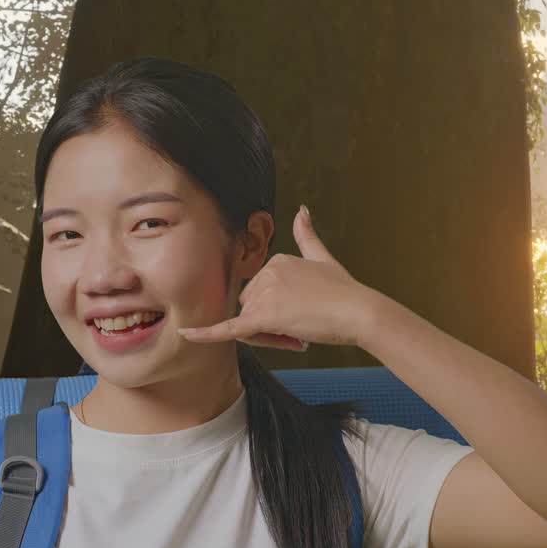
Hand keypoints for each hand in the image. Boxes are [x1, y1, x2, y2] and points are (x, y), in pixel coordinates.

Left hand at [177, 205, 372, 350]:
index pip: (261, 295)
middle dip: (268, 326)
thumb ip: (307, 236)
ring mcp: (265, 293)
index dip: (276, 313)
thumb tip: (302, 210)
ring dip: (268, 337)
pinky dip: (206, 333)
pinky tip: (187, 334)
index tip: (302, 320)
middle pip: (251, 309)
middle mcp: (267, 272)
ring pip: (249, 325)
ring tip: (299, 335)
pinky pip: (229, 328)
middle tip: (300, 331)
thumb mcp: (323, 258)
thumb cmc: (345, 292)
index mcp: (277, 260)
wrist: (360, 312)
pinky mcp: (263, 315)